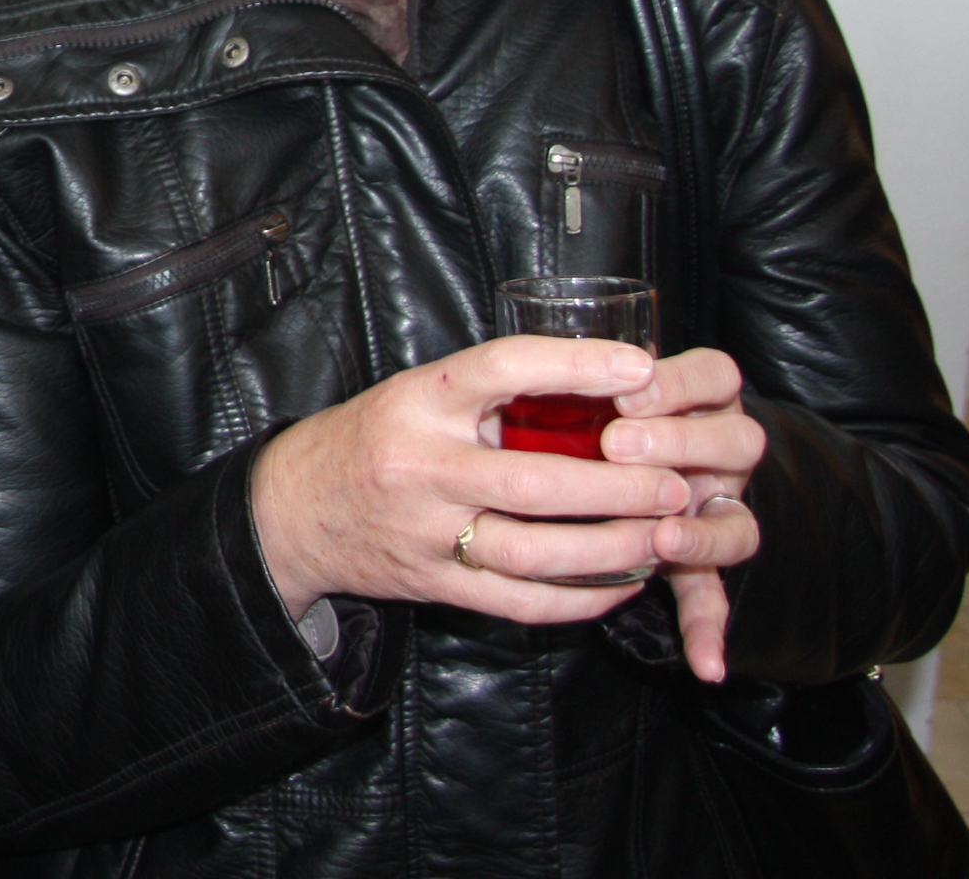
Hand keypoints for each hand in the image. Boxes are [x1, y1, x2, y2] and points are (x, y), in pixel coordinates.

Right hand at [252, 336, 695, 624]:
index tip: (642, 369)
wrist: (291, 510)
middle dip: (619, 488)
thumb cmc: (371, 440)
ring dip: (613, 550)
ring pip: (536, 552)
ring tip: (664, 535)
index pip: (503, 369)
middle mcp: (420, 466)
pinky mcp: (433, 583)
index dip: (577, 366)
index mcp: (418, 401)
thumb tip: (596, 380)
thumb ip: (489, 394)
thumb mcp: (415, 395)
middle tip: (676, 483)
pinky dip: (580, 598)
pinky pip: (520, 602)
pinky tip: (621, 583)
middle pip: (536, 482)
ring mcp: (425, 532)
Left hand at [601, 347, 766, 679]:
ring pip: (736, 523)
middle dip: (680, 444)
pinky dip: (707, 629)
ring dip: (701, 533)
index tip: (629, 390)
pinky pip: (710, 596)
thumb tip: (558, 370)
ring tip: (663, 537)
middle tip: (618, 444)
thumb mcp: (577, 382)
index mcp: (694, 397)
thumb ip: (570, 376)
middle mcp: (716, 454)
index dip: (681, 383)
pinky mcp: (694, 561)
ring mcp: (712, 509)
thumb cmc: (575, 408)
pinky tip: (707, 665)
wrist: (616, 454)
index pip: (716, 376)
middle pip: (739, 444)